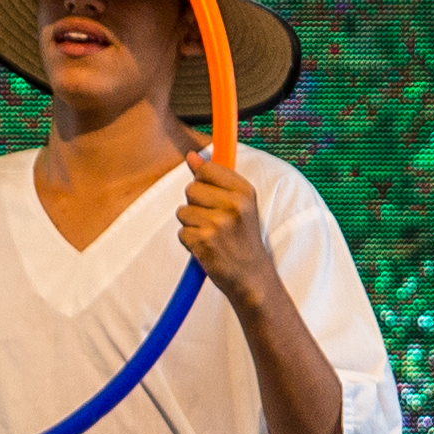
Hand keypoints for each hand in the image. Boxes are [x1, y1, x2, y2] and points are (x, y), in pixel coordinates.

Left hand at [175, 155, 277, 297]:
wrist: (251, 277)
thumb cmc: (242, 239)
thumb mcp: (240, 205)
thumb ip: (215, 178)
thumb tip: (191, 156)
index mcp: (245, 192)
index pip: (208, 169)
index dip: (202, 181)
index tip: (210, 195)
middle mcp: (234, 205)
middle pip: (191, 189)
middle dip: (195, 205)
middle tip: (214, 222)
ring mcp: (219, 224)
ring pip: (183, 211)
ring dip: (191, 225)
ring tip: (211, 235)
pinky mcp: (204, 241)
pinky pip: (181, 232)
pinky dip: (190, 242)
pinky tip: (206, 248)